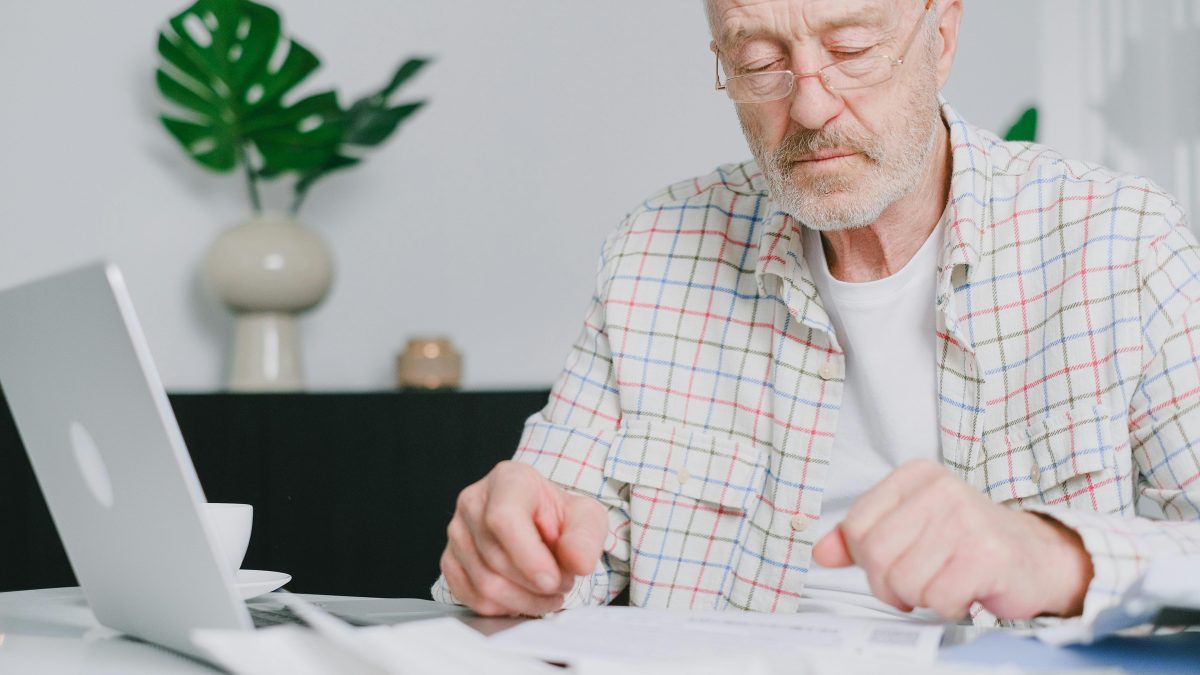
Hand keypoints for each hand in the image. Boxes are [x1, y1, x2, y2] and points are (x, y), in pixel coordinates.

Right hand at [440, 460, 607, 615]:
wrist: (540, 521)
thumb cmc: (558, 516)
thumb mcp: (586, 517)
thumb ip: (586, 537)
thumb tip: (578, 563)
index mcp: (508, 480)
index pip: (503, 518)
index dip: (528, 557)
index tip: (553, 580)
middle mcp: (474, 502)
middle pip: (496, 558)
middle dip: (536, 585)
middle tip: (563, 583)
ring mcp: (457, 532)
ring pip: (484, 584)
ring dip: (524, 600)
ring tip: (547, 591)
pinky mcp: (449, 560)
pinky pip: (472, 598)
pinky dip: (504, 608)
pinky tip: (523, 597)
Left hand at [811, 459, 1093, 619]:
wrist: (1036, 557)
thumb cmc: (968, 543)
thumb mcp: (909, 528)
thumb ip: (860, 538)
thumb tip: (821, 552)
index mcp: (914, 476)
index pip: (855, 526)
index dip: (866, 559)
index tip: (892, 562)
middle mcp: (940, 489)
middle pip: (876, 555)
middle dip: (890, 584)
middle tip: (916, 584)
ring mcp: (966, 518)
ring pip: (903, 580)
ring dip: (921, 596)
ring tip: (945, 582)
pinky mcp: (987, 553)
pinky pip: (937, 598)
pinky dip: (947, 606)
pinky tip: (964, 591)